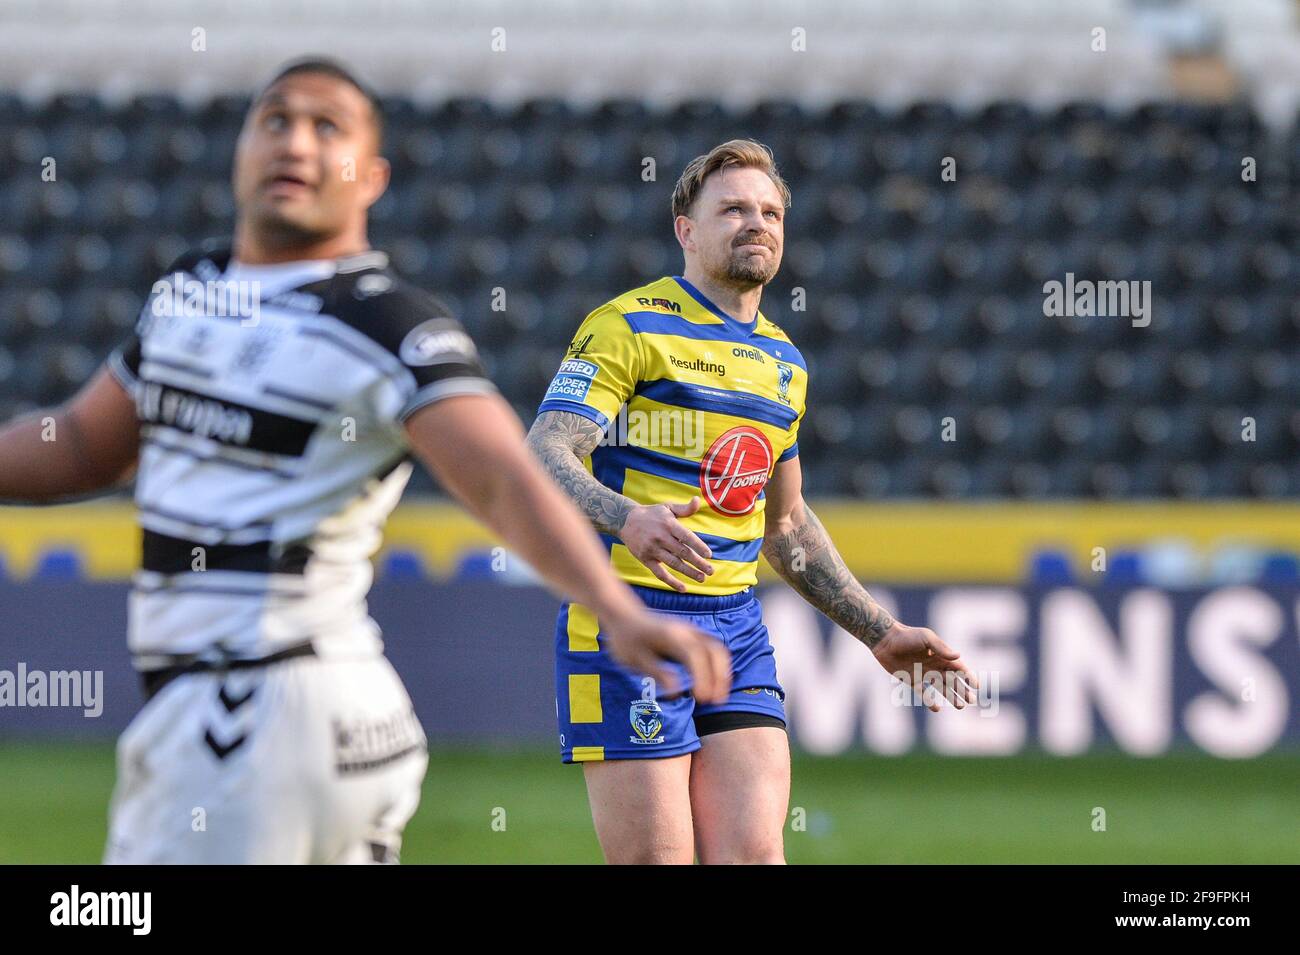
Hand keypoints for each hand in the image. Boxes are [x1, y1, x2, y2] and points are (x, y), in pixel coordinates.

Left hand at [601, 609, 731, 703]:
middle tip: (716, 701)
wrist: (623, 616)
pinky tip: (713, 684)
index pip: (696, 655)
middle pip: (715, 651)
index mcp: (672, 636)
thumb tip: (676, 692)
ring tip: (718, 696)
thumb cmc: (626, 639)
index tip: (701, 698)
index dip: (703, 677)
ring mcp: (691, 631)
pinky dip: (718, 666)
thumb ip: (656, 673)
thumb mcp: (635, 659)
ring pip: (717, 649)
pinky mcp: (692, 635)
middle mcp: (687, 631)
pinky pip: (713, 649)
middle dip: (720, 677)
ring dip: (722, 673)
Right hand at [619, 496, 714, 592]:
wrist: (625, 521)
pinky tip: (683, 588)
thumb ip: (685, 508)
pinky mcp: (645, 559)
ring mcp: (652, 549)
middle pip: (682, 552)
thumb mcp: (667, 508)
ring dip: (689, 572)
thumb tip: (698, 500)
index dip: (698, 546)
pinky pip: (660, 573)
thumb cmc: (652, 514)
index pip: (686, 536)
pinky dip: (671, 582)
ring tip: (702, 578)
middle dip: (698, 563)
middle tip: (711, 571)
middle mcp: (660, 537)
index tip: (709, 555)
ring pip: (674, 564)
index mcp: (668, 524)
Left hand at [871, 624, 978, 712]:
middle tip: (972, 701)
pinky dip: (929, 700)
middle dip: (963, 690)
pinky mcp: (911, 680)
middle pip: (952, 680)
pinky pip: (922, 692)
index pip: (958, 667)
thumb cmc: (906, 636)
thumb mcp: (926, 638)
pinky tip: (936, 709)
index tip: (977, 686)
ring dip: (951, 697)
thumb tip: (958, 657)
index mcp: (940, 654)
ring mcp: (923, 673)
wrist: (884, 640)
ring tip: (960, 706)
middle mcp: (934, 665)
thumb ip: (941, 648)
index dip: (968, 676)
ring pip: (941, 688)